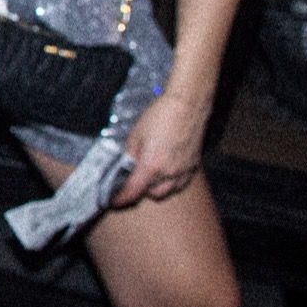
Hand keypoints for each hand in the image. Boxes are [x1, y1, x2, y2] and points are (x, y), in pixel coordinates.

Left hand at [115, 90, 208, 206]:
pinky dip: (171, 183)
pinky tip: (165, 172)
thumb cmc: (159, 116)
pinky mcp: (194, 166)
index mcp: (152, 166)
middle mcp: (170, 174)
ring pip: (168, 191)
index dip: (120, 199)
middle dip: (139, 192)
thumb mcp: (135, 135)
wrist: (188, 105)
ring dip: (156, 188)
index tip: (112, 201)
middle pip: (151, 194)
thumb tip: (124, 168)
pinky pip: (180, 183)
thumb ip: (129, 155)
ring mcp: (184, 171)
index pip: (133, 192)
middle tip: (130, 182)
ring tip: (147, 177)